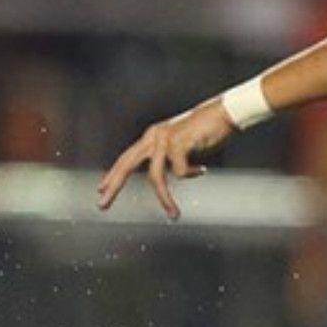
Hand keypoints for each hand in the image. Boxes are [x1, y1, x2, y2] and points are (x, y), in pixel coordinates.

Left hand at [96, 101, 236, 219]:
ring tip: (173, 214)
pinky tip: (202, 170)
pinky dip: (190, 174)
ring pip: (155, 177)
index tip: (101, 190)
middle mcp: (153, 136)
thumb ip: (170, 156)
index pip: (126, 158)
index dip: (113, 175)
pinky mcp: (178, 143)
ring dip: (165, 198)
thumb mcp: (181, 143)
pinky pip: (179, 171)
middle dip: (114, 186)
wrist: (224, 113)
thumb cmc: (207, 129)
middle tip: (103, 204)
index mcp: (151, 136)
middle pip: (126, 165)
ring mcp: (164, 139)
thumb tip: (170, 173)